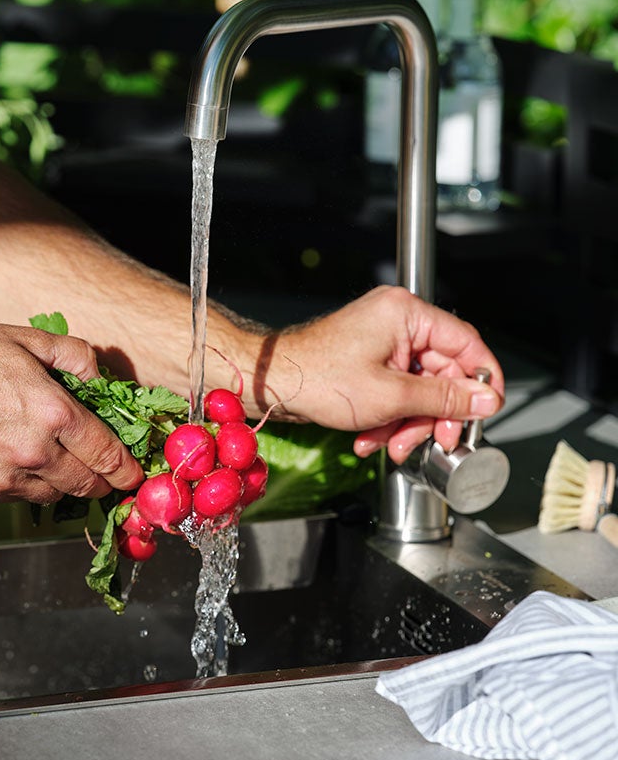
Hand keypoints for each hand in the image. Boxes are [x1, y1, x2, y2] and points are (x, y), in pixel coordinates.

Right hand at [0, 322, 143, 502]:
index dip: (128, 469)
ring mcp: (6, 477)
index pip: (108, 455)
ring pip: (57, 496)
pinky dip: (34, 486)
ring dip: (69, 485)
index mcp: (51, 412)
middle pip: (88, 485)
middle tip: (111, 475)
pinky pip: (23, 497)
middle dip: (105, 483)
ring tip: (69, 465)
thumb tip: (98, 373)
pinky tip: (28, 462)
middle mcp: (34, 452)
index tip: (135, 474)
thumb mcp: (23, 338)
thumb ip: (72, 354)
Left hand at [271, 286, 503, 463]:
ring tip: (388, 445)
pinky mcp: (368, 361)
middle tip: (433, 442)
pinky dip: (388, 418)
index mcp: (406, 314)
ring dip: (407, 423)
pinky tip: (371, 438)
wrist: (272, 384)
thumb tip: (486, 399)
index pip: (466, 344)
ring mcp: (381, 341)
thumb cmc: (318, 379)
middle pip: (441, 373)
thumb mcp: (391, 396)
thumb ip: (444, 398)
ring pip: (417, 388)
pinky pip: (394, 391)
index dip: (481, 381)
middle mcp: (396, 321)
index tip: (485, 411)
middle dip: (432, 415)